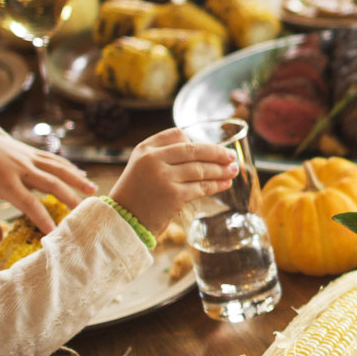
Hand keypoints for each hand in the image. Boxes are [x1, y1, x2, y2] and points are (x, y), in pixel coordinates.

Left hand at [0, 126, 98, 239]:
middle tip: (83, 212)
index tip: (54, 232)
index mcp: (4, 182)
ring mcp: (28, 157)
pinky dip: (70, 168)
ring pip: (58, 168)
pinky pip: (55, 160)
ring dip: (76, 179)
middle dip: (69, 197)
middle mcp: (20, 168)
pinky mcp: (33, 152)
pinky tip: (82, 176)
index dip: (42, 218)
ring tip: (93, 191)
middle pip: (50, 183)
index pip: (28, 203)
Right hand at [109, 128, 238, 236]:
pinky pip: (201, 187)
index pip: (177, 135)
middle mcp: (153, 159)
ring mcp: (164, 177)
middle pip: (194, 150)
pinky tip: (226, 183)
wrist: (123, 220)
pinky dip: (217, 185)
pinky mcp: (174, 195)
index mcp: (145, 148)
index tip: (211, 148)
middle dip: (217, 153)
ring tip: (233, 170)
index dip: (197, 141)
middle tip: (232, 156)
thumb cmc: (136, 194)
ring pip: (201, 169)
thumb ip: (163, 155)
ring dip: (221, 170)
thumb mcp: (141, 165)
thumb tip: (201, 152)